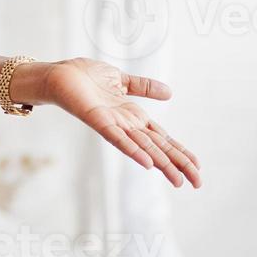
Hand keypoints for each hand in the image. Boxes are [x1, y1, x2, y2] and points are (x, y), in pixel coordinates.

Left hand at [42, 57, 201, 188]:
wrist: (57, 73)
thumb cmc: (84, 77)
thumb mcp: (121, 79)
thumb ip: (143, 87)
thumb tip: (170, 93)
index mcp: (132, 116)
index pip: (162, 137)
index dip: (180, 151)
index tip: (198, 167)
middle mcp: (125, 124)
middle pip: (157, 147)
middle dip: (177, 164)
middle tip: (197, 183)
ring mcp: (112, 124)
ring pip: (142, 146)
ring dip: (160, 163)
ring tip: (178, 180)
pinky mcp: (97, 119)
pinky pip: (116, 137)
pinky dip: (132, 149)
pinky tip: (146, 163)